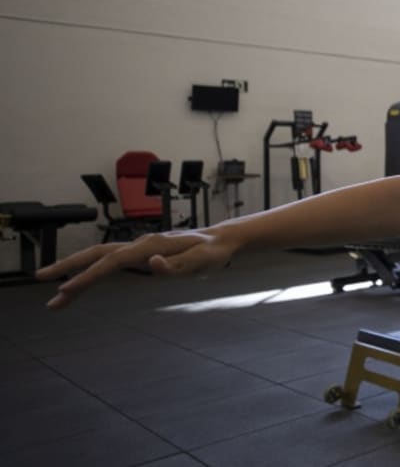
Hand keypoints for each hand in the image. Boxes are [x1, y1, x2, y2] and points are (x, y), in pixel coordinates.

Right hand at [36, 229, 236, 309]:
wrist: (220, 240)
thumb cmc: (212, 252)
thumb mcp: (201, 261)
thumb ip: (176, 264)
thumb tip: (151, 262)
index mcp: (150, 246)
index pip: (112, 262)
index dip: (88, 275)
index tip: (66, 289)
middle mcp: (140, 244)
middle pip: (96, 254)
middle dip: (69, 267)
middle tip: (42, 281)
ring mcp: (139, 249)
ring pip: (99, 259)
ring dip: (77, 274)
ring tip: (56, 297)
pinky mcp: (141, 255)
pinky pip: (110, 265)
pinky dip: (93, 275)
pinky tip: (80, 287)